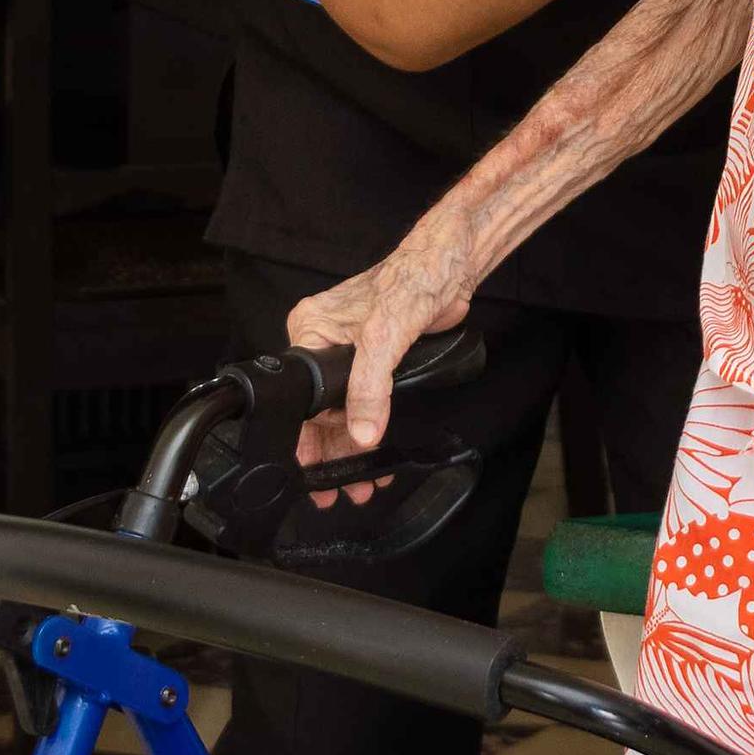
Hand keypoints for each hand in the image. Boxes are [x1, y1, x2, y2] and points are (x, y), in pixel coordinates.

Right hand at [284, 243, 475, 501]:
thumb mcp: (385, 337)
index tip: (316, 473)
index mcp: (311, 329)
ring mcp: (350, 353)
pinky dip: (369, 430)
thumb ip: (370, 387)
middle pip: (320, 410)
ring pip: (344, 412)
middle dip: (332, 453)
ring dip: (352, 448)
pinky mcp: (376, 361)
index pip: (301, 395)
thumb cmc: (414, 280)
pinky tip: (375, 456)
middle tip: (341, 490)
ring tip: (360, 485)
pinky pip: (365, 404)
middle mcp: (324, 342)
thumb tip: (362, 434)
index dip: (309, 437)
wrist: (452, 265)